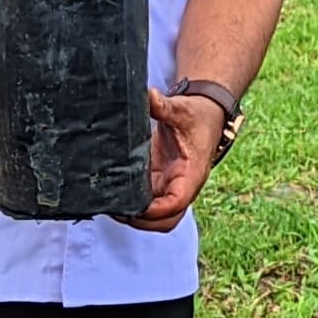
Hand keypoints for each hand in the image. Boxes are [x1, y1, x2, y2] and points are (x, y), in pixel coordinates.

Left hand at [121, 87, 228, 232]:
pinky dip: (134, 205)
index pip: (176, 203)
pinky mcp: (160, 183)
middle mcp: (182, 186)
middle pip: (166, 220)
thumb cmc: (196, 116)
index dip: (155, 210)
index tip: (133, 206)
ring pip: (157, 217)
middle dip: (142, 221)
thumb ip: (165, 106)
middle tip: (116, 209)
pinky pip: (148, 204)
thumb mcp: (182, 110)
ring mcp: (171, 187)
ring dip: (137, 217)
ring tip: (113, 206)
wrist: (205, 116)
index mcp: (192, 174)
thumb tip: (149, 96)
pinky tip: (115, 195)